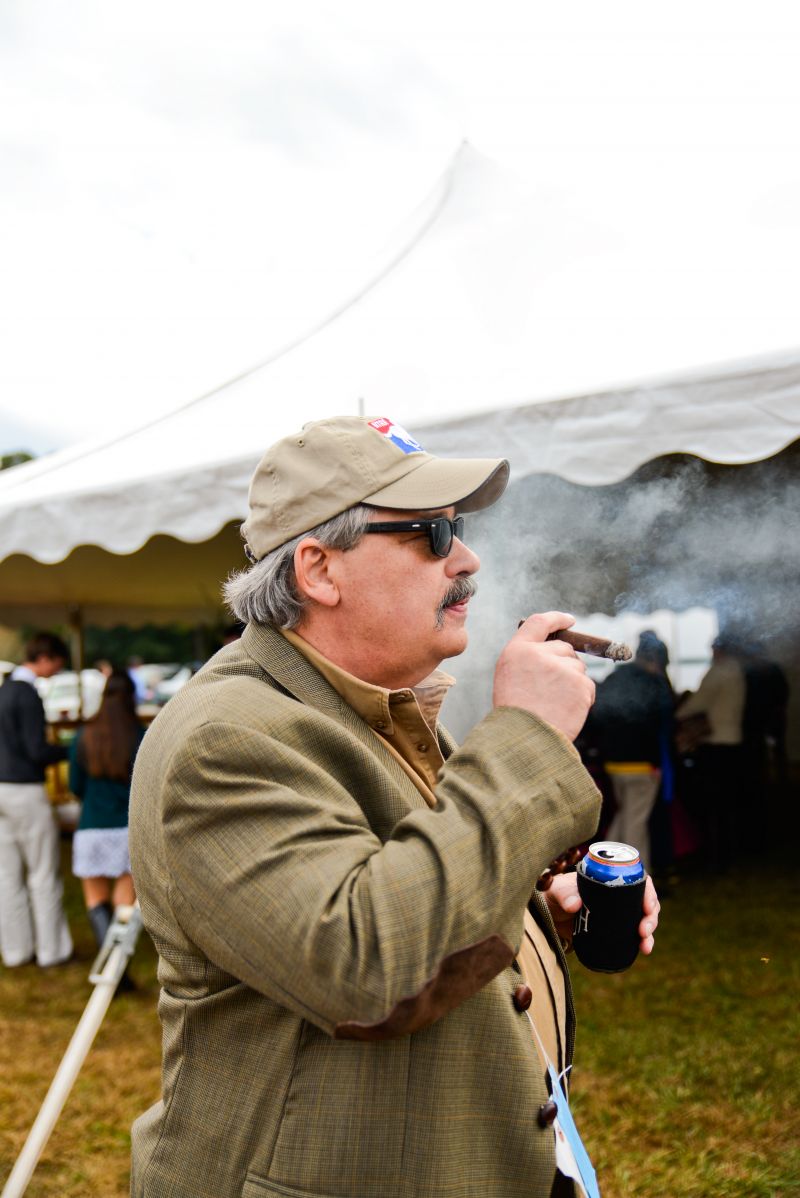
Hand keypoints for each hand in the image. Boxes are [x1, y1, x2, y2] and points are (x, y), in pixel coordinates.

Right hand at [493, 612, 595, 739]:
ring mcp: (562, 668)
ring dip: (573, 683)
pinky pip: (588, 686)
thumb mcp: (510, 677)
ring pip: (578, 668)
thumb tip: (557, 649)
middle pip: (565, 649)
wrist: (524, 739)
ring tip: (554, 704)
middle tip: (552, 689)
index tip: (570, 620)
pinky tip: (565, 711)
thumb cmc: (515, 712)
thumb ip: (529, 659)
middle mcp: (540, 654)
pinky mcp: (580, 684)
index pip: (539, 622)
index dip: (557, 619)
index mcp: (517, 650)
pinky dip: (582, 698)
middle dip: (564, 664)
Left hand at [542, 872, 660, 954]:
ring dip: (649, 931)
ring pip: (643, 918)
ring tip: (645, 945)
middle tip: (643, 930)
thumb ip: (565, 895)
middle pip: (645, 901)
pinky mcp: (615, 929)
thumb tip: (575, 906)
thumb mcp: (558, 892)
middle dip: (651, 917)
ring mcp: (618, 912)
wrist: (548, 916)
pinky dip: (642, 942)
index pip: (638, 880)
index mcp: (610, 878)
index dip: (648, 892)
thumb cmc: (555, 895)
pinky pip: (634, 934)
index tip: (647, 906)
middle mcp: (618, 894)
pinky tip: (644, 950)